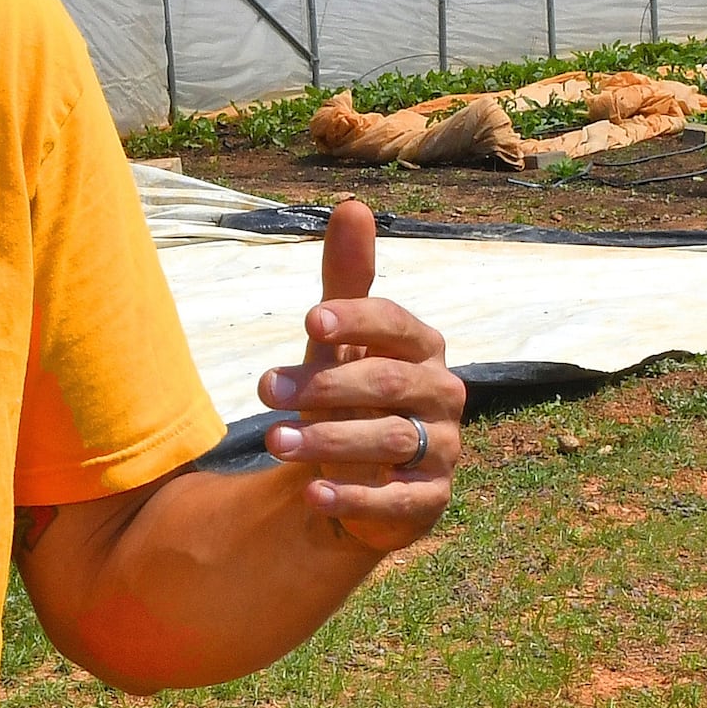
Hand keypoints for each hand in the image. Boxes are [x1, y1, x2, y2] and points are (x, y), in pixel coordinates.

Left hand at [256, 200, 463, 551]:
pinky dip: (356, 497)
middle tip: (263, 390)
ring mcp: (442, 450)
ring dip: (330, 441)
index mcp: (423, 348)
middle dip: (325, 386)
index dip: (357, 321)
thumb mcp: (339, 339)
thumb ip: (346, 281)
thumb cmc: (349, 393)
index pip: (396, 325)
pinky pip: (399, 501)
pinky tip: (312, 495)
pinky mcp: (429, 500)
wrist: (358, 475)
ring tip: (274, 441)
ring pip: (392, 440)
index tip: (309, 322)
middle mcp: (442, 394)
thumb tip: (352, 206)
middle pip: (388, 383)